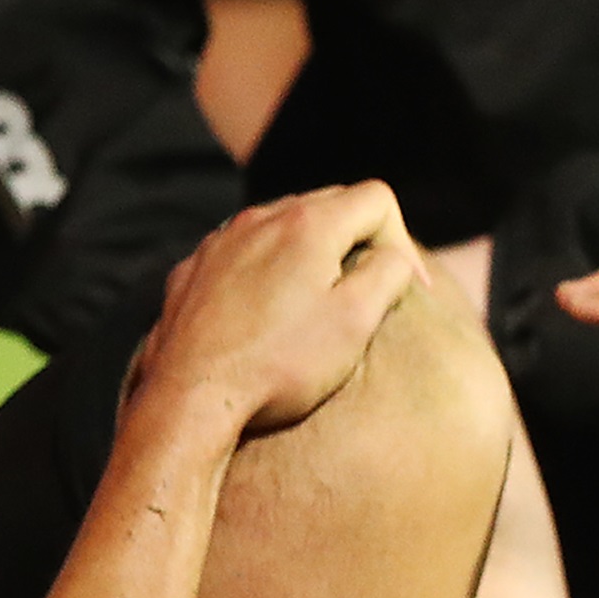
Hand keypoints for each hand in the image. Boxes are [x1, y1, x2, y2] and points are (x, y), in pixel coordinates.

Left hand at [132, 182, 428, 437]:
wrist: (191, 398)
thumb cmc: (280, 366)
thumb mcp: (354, 323)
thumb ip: (388, 274)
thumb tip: (396, 257)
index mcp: (309, 224)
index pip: (377, 199)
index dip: (402, 241)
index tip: (407, 290)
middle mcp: (261, 218)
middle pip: (329, 205)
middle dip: (357, 241)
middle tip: (366, 292)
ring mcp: (221, 241)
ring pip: (281, 226)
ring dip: (307, 254)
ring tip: (313, 303)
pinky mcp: (193, 269)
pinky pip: (240, 254)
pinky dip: (263, 272)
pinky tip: (262, 315)